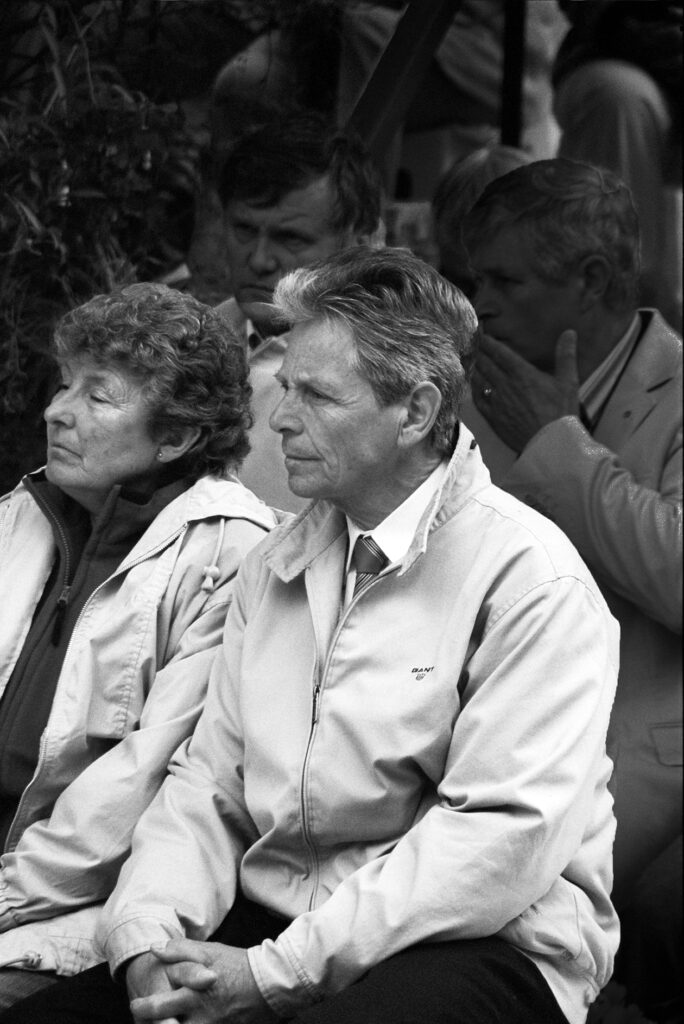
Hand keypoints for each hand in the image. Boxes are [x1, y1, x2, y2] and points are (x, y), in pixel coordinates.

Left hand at [129, 939, 278, 1023]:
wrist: (271, 984)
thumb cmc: (237, 965)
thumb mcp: (210, 951)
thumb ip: (180, 950)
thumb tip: (154, 948)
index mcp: (194, 992)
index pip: (158, 1006)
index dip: (142, 1009)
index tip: (135, 1005)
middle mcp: (200, 1015)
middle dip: (151, 1022)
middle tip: (143, 1017)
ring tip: (166, 1021)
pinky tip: (186, 1022)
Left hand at [471, 330, 579, 452]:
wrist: (551, 444)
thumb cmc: (562, 412)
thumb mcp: (568, 381)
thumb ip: (566, 355)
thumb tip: (569, 332)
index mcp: (522, 373)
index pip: (499, 352)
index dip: (488, 342)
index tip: (481, 335)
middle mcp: (505, 385)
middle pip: (485, 364)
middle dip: (478, 353)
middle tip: (471, 344)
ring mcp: (496, 402)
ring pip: (478, 380)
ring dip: (474, 369)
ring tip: (471, 362)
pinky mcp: (493, 418)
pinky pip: (478, 400)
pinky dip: (474, 389)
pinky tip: (473, 386)